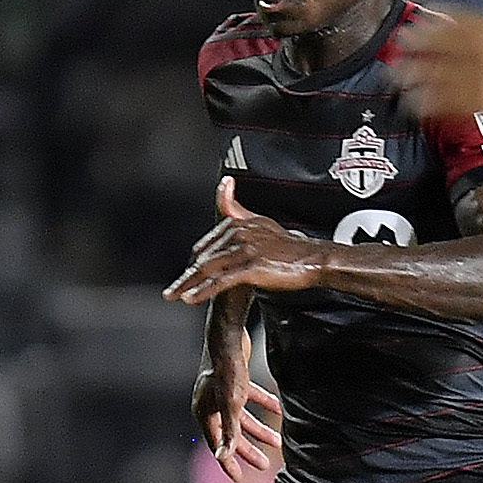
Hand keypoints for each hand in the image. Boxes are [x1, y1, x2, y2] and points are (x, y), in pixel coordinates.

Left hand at [165, 180, 326, 305]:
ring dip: (187, 284)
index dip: (194, 262)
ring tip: (174, 296)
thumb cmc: (288, 245)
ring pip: (208, 268)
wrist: (313, 258)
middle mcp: (239, 233)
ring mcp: (245, 250)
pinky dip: (204, 290)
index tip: (185, 278)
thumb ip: (237, 208)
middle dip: (185, 277)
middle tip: (169, 292)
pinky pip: (222, 280)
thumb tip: (224, 183)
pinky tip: (192, 299)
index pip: (207, 244)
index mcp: (238, 224)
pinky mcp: (252, 267)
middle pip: (204, 257)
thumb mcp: (260, 221)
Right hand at [190, 359, 283, 480]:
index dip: (228, 463)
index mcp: (204, 414)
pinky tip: (279, 409)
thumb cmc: (226, 371)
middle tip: (265, 465)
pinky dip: (264, 405)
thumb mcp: (230, 405)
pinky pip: (250, 399)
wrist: (227, 337)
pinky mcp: (234, 381)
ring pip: (242, 418)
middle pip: (231, 434)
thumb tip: (223, 457)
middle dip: (249, 450)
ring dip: (260, 430)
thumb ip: (228, 432)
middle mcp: (210, 405)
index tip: (239, 479)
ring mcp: (222, 393)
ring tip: (277, 442)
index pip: (217, 445)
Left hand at [397, 7, 482, 135]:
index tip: (418, 20)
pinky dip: (430, 102)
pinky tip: (414, 104)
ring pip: (441, 73)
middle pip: (444, 44)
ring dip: (416, 74)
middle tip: (397, 44)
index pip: (462, 21)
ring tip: (395, 76)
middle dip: (419, 44)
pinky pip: (451, 102)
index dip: (436, 22)